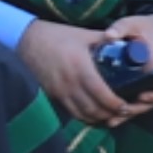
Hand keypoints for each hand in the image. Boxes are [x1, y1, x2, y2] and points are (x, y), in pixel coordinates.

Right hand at [15, 13, 152, 128]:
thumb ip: (104, 39)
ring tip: (110, 116)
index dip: (114, 103)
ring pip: (82, 114)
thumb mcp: (83, 34)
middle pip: (93, 108)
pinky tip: (92, 114)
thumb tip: (124, 42)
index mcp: (80, 66)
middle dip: (110, 114)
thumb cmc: (56, 35)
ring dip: (97, 118)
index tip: (125, 105)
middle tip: (122, 112)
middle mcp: (69, 82)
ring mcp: (59, 91)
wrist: (27, 40)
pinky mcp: (52, 94)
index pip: (101, 92)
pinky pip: (71, 111)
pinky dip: (83, 116)